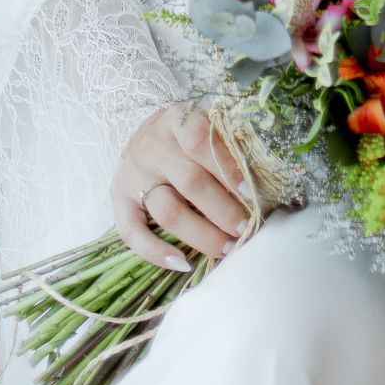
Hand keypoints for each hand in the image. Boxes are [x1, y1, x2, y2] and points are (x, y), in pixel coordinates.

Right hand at [112, 99, 252, 270]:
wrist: (144, 135)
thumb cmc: (186, 136)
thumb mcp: (206, 126)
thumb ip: (229, 147)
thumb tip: (265, 181)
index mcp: (176, 121)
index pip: (198, 140)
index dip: (226, 166)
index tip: (249, 192)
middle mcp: (151, 146)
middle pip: (189, 181)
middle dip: (222, 210)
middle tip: (245, 228)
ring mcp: (133, 174)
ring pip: (168, 211)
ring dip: (201, 235)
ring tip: (227, 248)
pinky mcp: (119, 199)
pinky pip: (131, 232)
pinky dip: (155, 252)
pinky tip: (182, 263)